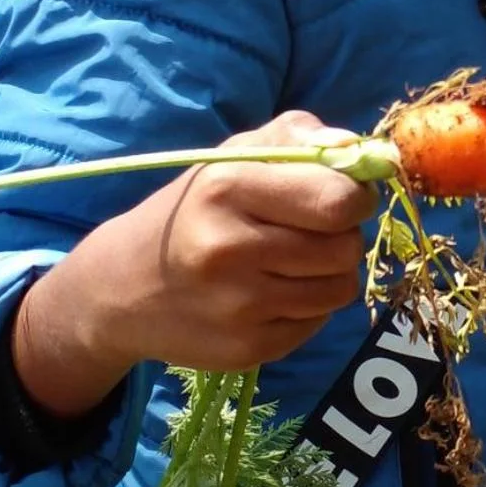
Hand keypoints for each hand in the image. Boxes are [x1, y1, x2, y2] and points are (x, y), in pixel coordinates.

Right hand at [12, 113, 377, 418]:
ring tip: (290, 260)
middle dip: (341, 235)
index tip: (341, 195)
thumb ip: (298, 137)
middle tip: (310, 230)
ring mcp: (238, 306)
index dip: (354, 196)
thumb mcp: (233, 155)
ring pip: (340, 287)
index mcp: (228, 187)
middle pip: (345, 247)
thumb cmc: (194, 209)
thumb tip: (362, 148)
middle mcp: (230, 249)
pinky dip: (307, 306)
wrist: (122, 287)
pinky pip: (318, 322)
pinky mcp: (247, 349)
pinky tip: (270, 293)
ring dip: (329, 272)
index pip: (338, 200)